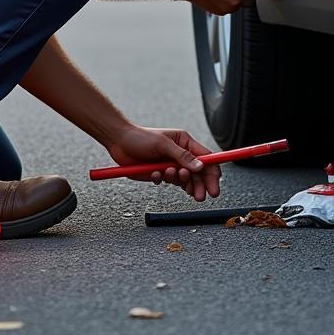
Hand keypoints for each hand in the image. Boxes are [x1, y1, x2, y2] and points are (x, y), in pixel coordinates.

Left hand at [105, 125, 221, 201]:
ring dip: (179, 181)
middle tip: (199, 197)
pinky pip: (167, 182)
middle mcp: (180, 154)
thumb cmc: (140, 137)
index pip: (205, 158)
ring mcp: (170, 164)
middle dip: (199, 185)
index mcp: (184, 142)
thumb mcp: (162, 144)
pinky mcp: (160, 174)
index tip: (214, 186)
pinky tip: (155, 174)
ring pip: (184, 180)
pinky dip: (162, 180)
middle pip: (198, 173)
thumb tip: (200, 166)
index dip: (212, 173)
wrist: (118, 142)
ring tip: (168, 175)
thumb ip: (182, 156)